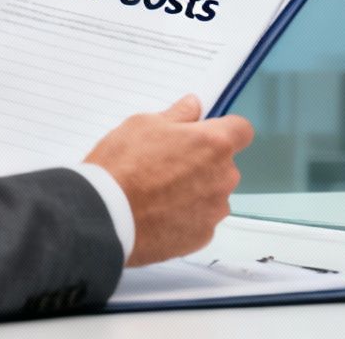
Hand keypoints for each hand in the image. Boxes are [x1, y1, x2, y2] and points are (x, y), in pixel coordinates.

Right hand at [85, 94, 253, 264]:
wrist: (103, 217)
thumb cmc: (121, 168)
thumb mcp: (144, 124)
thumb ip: (177, 114)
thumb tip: (192, 107)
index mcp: (214, 143)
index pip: (241, 130)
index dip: (224, 130)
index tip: (206, 135)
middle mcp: (223, 177)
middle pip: (225, 165)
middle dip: (204, 163)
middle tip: (169, 165)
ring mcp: (214, 210)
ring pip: (214, 195)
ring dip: (197, 192)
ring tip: (159, 194)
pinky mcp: (201, 237)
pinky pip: (201, 221)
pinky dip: (186, 218)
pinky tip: (159, 214)